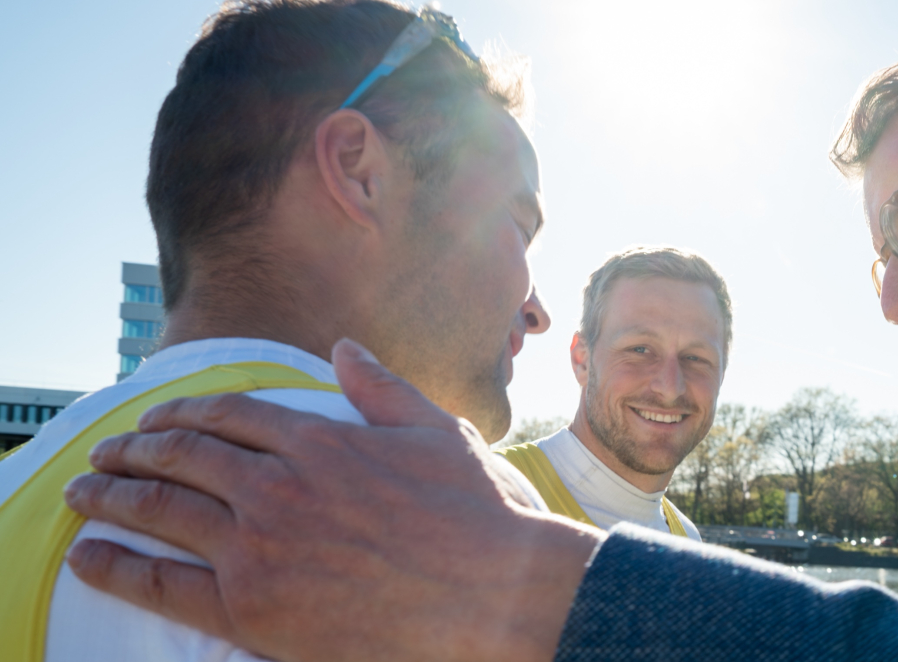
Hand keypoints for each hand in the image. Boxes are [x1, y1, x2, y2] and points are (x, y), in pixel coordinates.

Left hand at [62, 339, 604, 661]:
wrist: (495, 596)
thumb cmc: (479, 516)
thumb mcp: (437, 433)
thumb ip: (382, 389)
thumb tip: (343, 348)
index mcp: (321, 440)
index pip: (230, 415)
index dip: (183, 413)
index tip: (158, 420)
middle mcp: (279, 486)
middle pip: (183, 455)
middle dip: (134, 449)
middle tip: (106, 453)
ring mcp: (261, 547)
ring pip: (163, 508)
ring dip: (113, 495)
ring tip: (84, 493)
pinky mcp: (253, 609)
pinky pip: (164, 583)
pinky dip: (117, 565)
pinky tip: (88, 554)